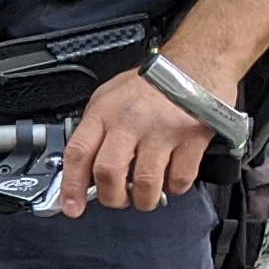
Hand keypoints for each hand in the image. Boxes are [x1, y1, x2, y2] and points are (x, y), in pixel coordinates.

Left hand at [58, 70, 216, 219]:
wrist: (196, 62)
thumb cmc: (152, 83)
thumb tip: (82, 169)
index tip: (73, 207)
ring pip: (144, 183)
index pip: (79, 153)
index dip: (72, 185)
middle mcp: (130, 121)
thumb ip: (96, 129)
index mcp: (105, 111)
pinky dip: (175, 187)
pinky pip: (179, 179)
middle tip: (118, 199)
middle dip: (112, 198)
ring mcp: (162, 130)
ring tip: (146, 195)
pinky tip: (172, 178)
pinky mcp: (191, 138)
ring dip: (144, 199)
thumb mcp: (110, 96)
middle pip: (109, 173)